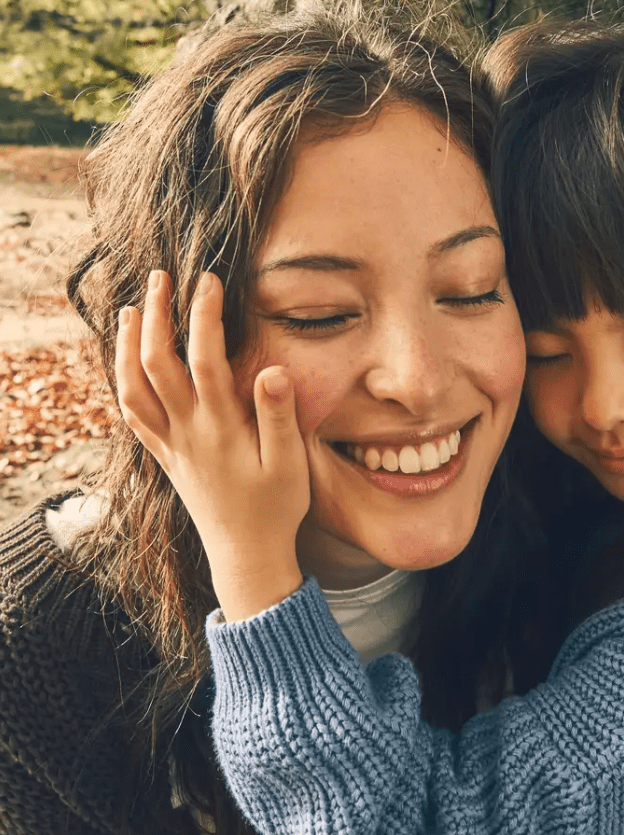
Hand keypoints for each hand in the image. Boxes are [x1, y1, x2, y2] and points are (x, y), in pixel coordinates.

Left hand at [116, 270, 307, 620]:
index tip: (209, 280)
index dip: (205, 315)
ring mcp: (171, 445)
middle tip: (161, 277)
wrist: (246, 556)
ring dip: (128, 345)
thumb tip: (272, 370)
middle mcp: (187, 431)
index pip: (205, 359)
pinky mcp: (166, 458)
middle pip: (156, 363)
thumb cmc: (275, 509)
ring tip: (134, 310)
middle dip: (157, 315)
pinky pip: (133, 415)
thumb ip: (279, 417)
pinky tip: (126, 365)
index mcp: (220, 428)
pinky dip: (123, 382)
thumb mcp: (290, 464)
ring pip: (132, 387)